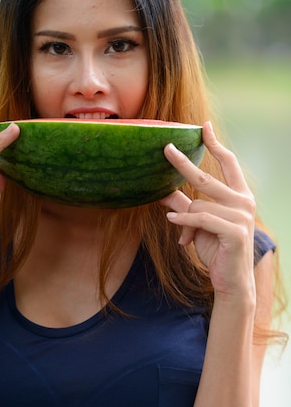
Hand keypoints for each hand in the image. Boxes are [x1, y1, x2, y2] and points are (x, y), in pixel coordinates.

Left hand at [159, 122, 255, 302]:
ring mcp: (241, 217)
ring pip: (199, 204)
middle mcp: (244, 202)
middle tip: (166, 148)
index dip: (215, 144)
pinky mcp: (234, 232)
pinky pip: (201, 219)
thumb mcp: (199, 222)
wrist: (231, 280)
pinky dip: (184, 221)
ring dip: (185, 219)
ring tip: (184, 236)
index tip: (204, 126)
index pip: (228, 162)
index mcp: (240, 195)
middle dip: (183, 163)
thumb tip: (162, 190)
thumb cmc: (216, 248)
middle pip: (206, 177)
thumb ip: (185, 204)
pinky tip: (173, 222)